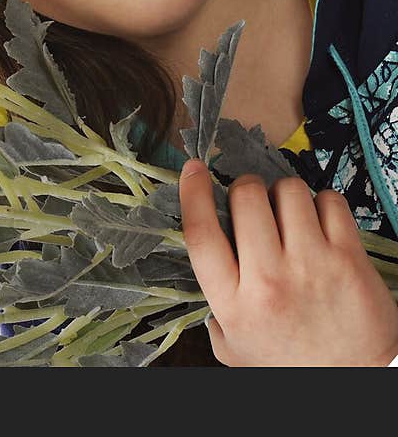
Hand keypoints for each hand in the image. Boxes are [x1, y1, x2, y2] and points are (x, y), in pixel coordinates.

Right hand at [178, 159, 397, 365]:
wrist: (357, 382)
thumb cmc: (293, 364)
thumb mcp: (237, 349)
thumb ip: (215, 315)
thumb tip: (206, 268)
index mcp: (233, 303)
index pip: (200, 234)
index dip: (192, 192)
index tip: (194, 169)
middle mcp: (267, 280)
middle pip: (245, 197)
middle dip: (247, 188)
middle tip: (257, 203)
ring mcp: (310, 266)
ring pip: (288, 190)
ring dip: (286, 195)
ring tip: (292, 216)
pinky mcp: (348, 259)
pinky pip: (329, 201)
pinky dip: (324, 204)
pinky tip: (322, 224)